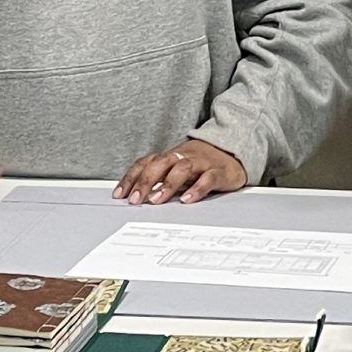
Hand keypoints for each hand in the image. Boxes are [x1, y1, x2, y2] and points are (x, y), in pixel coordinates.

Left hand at [114, 138, 245, 205]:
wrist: (232, 151)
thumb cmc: (199, 163)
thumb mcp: (176, 168)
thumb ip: (159, 179)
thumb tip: (135, 196)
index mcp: (170, 156)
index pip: (146, 163)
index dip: (131, 178)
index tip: (120, 194)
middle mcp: (183, 157)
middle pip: (160, 163)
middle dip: (145, 181)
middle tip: (135, 199)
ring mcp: (201, 163)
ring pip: (182, 168)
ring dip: (167, 185)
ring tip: (156, 200)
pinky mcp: (218, 172)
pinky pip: (207, 179)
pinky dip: (197, 189)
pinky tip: (187, 200)